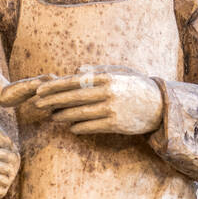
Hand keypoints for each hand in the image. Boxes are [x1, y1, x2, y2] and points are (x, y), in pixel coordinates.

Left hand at [32, 65, 163, 135]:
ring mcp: (111, 109)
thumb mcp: (120, 72)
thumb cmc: (137, 86)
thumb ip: (98, 70)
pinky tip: (71, 127)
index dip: (55, 86)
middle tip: (38, 104)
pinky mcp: (115, 124)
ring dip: (63, 115)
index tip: (40, 90)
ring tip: (53, 116)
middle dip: (53, 101)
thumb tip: (76, 71)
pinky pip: (91, 127)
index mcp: (106, 77)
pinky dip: (79, 127)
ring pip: (80, 113)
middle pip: (73, 97)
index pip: (74, 81)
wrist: (159, 105)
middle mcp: (107, 92)